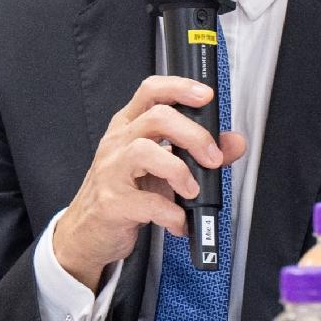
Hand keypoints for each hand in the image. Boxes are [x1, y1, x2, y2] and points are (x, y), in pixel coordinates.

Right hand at [51, 75, 248, 287]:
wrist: (87, 232)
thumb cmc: (124, 194)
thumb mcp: (161, 170)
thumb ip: (199, 153)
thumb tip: (234, 143)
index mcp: (129, 127)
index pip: (151, 91)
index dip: (179, 87)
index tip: (205, 96)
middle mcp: (117, 143)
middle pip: (157, 118)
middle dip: (193, 135)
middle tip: (212, 159)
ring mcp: (111, 171)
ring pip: (145, 152)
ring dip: (179, 171)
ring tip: (192, 191)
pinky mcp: (111, 203)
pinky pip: (148, 202)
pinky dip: (172, 214)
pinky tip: (179, 222)